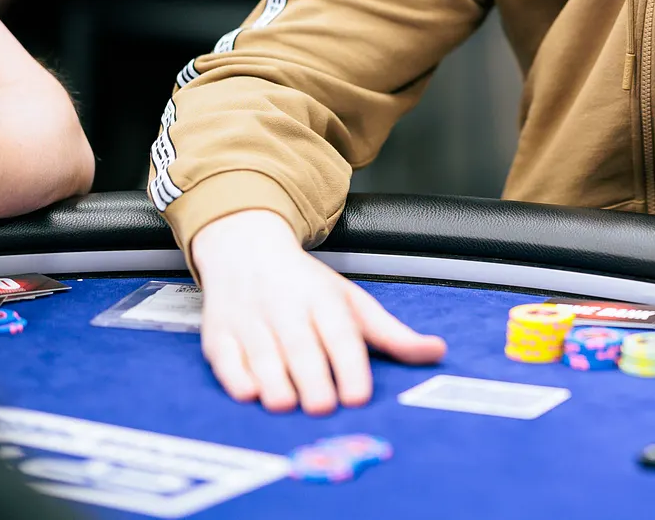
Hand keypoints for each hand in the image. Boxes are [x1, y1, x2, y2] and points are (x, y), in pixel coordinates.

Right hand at [191, 210, 446, 414]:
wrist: (244, 247)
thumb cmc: (303, 284)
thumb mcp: (351, 300)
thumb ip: (390, 334)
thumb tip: (435, 352)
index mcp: (323, 298)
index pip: (340, 333)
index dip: (349, 365)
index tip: (358, 395)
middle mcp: (286, 307)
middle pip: (301, 346)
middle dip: (312, 378)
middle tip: (323, 407)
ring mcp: (250, 320)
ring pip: (262, 353)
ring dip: (274, 381)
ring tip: (287, 406)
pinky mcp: (219, 334)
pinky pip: (225, 357)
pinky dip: (235, 376)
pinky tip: (249, 393)